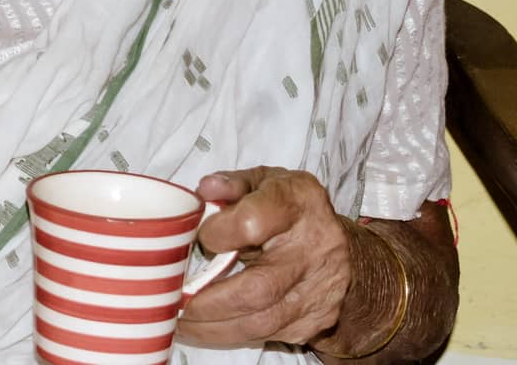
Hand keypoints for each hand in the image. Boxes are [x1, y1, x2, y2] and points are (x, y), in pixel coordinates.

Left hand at [176, 166, 354, 348]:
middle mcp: (315, 248)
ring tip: (180, 319)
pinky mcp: (316, 320)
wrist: (343, 249)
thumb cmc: (291, 209)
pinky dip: (232, 333)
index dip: (217, 234)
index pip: (251, 223)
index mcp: (298, 203)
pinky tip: (209, 325)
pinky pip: (268, 334)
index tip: (199, 238)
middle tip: (173, 300)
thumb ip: (232, 184)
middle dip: (206, 301)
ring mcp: (320, 290)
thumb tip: (205, 190)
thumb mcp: (264, 182)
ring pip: (261, 321)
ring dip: (213, 326)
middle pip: (257, 288)